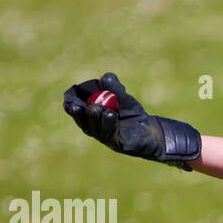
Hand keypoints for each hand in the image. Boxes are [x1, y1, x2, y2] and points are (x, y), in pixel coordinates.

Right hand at [63, 72, 200, 168]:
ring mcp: (106, 138)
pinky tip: (110, 115)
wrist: (153, 130)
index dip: (71, 105)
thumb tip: (106, 78)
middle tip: (79, 105)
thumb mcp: (124, 98)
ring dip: (96, 117)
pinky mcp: (118, 144)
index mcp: (93, 117)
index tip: (69, 97)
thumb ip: (115, 88)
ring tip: (98, 107)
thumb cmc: (134, 114)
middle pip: (83, 122)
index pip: (77, 112)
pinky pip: (110, 135)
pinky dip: (109, 124)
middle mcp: (97, 129)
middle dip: (80, 113)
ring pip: (96, 129)